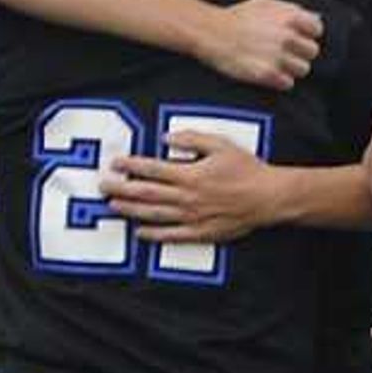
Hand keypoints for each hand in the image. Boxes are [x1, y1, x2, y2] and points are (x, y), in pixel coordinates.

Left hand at [106, 127, 289, 244]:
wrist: (268, 197)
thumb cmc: (246, 170)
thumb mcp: (220, 144)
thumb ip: (191, 138)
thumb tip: (167, 136)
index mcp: (190, 174)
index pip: (152, 169)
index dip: (131, 165)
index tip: (116, 163)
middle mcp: (187, 197)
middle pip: (146, 193)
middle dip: (121, 189)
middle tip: (103, 186)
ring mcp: (192, 217)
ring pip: (154, 214)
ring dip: (131, 210)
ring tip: (113, 206)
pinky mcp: (201, 232)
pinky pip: (171, 235)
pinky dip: (153, 234)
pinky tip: (140, 232)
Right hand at [197, 0, 322, 90]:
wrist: (211, 33)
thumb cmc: (237, 17)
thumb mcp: (265, 3)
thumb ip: (290, 9)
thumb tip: (314, 17)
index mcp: (290, 17)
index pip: (317, 29)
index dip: (308, 34)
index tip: (298, 37)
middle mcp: (287, 37)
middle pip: (312, 52)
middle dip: (300, 53)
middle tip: (286, 53)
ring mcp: (279, 57)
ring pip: (303, 70)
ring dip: (291, 68)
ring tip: (276, 64)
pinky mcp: (268, 74)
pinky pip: (288, 83)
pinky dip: (280, 81)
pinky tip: (268, 73)